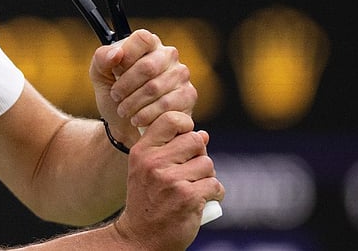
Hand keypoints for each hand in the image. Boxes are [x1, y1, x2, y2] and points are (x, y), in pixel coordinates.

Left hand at [90, 29, 196, 146]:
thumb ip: (102, 58)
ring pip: (154, 88)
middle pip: (147, 66)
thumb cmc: (115, 95)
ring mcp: (181, 74)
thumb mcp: (100, 75)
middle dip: (125, 86)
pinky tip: (138, 118)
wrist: (125, 125)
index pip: (142, 39)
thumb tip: (116, 53)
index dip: (126, 56)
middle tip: (115, 96)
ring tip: (124, 110)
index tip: (115, 72)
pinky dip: (146, 114)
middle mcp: (168, 55)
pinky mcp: (188, 95)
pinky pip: (166, 105)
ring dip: (133, 103)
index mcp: (148, 44)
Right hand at [112, 111, 223, 249]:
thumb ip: (170, 149)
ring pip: (207, 164)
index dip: (185, 126)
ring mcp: (170, 180)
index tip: (184, 140)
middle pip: (195, 140)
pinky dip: (215, 193)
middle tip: (190, 171)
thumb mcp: (146, 169)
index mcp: (141, 151)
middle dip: (199, 155)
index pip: (171, 120)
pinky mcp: (188, 197)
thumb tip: (203, 134)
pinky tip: (202, 200)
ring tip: (193, 188)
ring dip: (207, 177)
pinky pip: (215, 185)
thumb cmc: (147, 200)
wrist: (141, 237)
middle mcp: (153, 163)